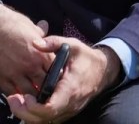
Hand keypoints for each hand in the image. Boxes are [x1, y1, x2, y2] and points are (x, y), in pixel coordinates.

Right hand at [0, 6, 53, 95]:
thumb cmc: (12, 25)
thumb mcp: (31, 28)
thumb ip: (40, 34)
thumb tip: (44, 28)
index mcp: (42, 54)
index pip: (55, 70)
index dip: (55, 74)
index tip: (55, 76)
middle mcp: (31, 66)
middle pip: (44, 84)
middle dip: (45, 87)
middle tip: (46, 89)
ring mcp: (16, 74)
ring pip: (29, 91)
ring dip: (32, 94)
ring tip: (34, 95)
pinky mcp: (2, 79)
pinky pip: (12, 92)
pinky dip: (16, 94)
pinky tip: (18, 94)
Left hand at [6, 36, 122, 123]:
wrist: (104, 70)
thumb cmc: (87, 58)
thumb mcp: (74, 45)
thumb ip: (54, 42)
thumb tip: (36, 43)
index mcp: (71, 88)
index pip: (50, 107)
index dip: (33, 107)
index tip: (24, 96)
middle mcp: (71, 103)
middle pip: (43, 119)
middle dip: (24, 112)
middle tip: (13, 99)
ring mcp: (69, 110)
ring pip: (45, 122)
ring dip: (29, 115)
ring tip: (19, 101)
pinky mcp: (67, 112)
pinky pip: (49, 120)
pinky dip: (36, 116)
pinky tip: (30, 104)